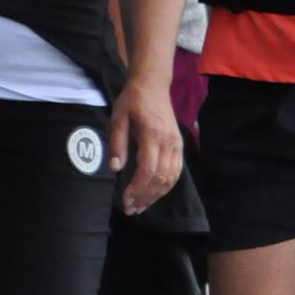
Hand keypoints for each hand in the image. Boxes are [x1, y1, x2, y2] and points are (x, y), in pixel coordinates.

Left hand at [109, 73, 181, 214]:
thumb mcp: (118, 118)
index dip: (137, 188)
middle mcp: (168, 142)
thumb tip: (115, 168)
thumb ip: (117, 143)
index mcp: (152, 135)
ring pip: (171, 178)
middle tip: (130, 209)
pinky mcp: (178, 146)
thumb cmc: (132, 101)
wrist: (153, 85)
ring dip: (156, 195)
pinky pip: (176, 172)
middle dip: (145, 197)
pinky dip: (166, 187)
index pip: (148, 169)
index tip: (125, 199)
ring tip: (140, 206)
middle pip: (161, 178)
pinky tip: (153, 194)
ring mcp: (176, 145)